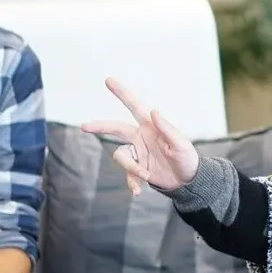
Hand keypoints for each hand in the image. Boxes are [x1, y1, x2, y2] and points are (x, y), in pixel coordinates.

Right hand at [82, 77, 198, 194]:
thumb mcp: (181, 145)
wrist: (187, 181)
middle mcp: (141, 137)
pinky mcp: (136, 168)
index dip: (122, 93)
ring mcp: (137, 153)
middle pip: (115, 128)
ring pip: (120, 156)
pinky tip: (138, 191)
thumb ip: (167, 129)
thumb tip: (154, 110)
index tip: (109, 80)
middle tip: (84, 126)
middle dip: (100, 126)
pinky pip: (127, 175)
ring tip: (146, 175)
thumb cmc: (187, 159)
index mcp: (151, 126)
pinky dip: (131, 183)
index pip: (135, 106)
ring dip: (131, 168)